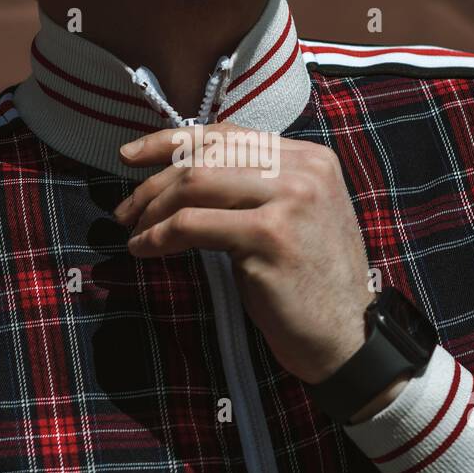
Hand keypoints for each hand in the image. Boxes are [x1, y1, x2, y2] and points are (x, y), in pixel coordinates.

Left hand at [113, 122, 371, 384]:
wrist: (347, 339)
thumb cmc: (310, 284)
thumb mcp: (294, 219)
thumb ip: (258, 186)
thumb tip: (186, 172)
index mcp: (311, 159)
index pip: (227, 134)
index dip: (170, 141)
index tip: (131, 155)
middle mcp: (305, 171)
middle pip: (206, 156)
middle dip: (154, 182)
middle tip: (126, 210)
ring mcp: (290, 200)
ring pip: (196, 182)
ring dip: (152, 209)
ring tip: (134, 231)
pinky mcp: (270, 236)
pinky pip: (193, 224)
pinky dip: (159, 236)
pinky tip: (145, 250)